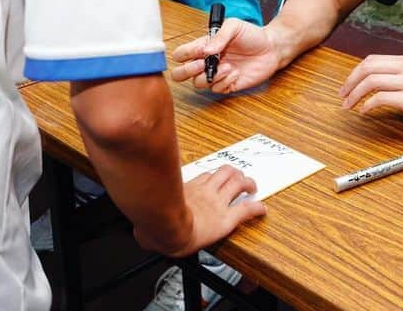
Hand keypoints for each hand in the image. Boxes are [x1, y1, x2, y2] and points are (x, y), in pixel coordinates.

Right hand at [146, 165, 265, 255]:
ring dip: (247, 183)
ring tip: (252, 185)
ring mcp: (217, 203)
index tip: (215, 177)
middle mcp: (206, 191)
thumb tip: (141, 227)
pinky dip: (256, 208)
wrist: (166, 229)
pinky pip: (245, 210)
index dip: (214, 176)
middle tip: (240, 176)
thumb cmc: (155, 221)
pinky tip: (262, 209)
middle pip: (225, 173)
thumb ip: (150, 213)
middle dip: (234, 172)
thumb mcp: (151, 210)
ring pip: (238, 184)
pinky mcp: (226, 219)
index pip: (205, 176)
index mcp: (189, 188)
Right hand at [171, 18, 281, 92]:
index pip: (181, 54)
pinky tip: (236, 72)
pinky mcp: (227, 85)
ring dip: (211, 75)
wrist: (272, 48)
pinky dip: (224, 81)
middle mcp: (206, 62)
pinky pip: (216, 89)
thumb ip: (219, 36)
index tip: (200, 51)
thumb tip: (205, 50)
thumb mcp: (234, 27)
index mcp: (204, 46)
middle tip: (203, 64)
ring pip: (198, 83)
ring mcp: (216, 74)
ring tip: (228, 66)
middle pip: (180, 74)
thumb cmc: (252, 35)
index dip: (184, 55)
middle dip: (187, 71)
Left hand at [338, 54, 402, 136]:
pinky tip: (365, 112)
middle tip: (342, 95)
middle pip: (368, 67)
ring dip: (355, 94)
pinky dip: (368, 105)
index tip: (348, 85)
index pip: (372, 60)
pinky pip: (381, 98)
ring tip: (349, 106)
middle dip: (350, 82)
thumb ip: (401, 78)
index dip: (355, 72)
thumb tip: (377, 84)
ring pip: (371, 81)